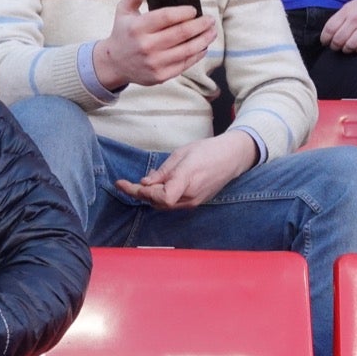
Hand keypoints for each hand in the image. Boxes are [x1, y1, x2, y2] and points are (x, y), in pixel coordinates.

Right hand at [92, 0, 215, 90]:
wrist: (114, 63)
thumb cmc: (124, 33)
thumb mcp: (123, 10)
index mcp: (137, 28)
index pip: (167, 17)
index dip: (184, 12)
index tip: (194, 9)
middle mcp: (146, 46)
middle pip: (181, 33)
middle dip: (201, 24)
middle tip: (210, 19)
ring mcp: (154, 63)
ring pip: (187, 50)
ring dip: (204, 39)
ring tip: (212, 31)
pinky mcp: (160, 76)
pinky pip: (185, 64)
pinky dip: (197, 54)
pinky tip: (203, 46)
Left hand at [115, 132, 256, 208]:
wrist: (232, 157)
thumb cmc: (207, 150)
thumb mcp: (182, 154)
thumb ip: (163, 171)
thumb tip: (145, 183)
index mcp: (187, 179)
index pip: (161, 197)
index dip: (142, 193)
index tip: (126, 184)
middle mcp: (190, 196)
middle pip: (158, 202)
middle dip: (140, 194)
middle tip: (124, 184)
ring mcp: (194, 202)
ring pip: (164, 205)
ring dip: (149, 196)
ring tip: (137, 185)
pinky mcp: (195, 203)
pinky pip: (173, 203)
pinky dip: (161, 197)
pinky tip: (155, 187)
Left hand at [319, 0, 356, 53]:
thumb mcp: (349, 7)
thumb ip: (339, 19)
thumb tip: (327, 35)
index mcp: (347, 11)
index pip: (330, 28)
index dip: (325, 39)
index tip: (326, 42)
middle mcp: (356, 18)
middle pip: (338, 39)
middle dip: (335, 46)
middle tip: (336, 47)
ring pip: (350, 45)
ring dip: (347, 50)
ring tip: (347, 48)